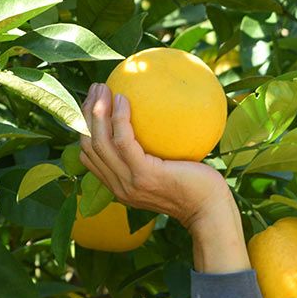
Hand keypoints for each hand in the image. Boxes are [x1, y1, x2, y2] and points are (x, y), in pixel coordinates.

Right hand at [78, 82, 231, 230]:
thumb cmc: (198, 187)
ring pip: (99, 141)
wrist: (211, 210)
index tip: (94, 104)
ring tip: (104, 88)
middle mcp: (119, 186)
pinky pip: (124, 141)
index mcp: (120, 186)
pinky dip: (119, 118)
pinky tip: (123, 99)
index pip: (90, 155)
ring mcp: (130, 182)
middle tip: (97, 89)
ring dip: (97, 111)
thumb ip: (155, 157)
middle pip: (88, 145)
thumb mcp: (168, 173)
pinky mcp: (145, 174)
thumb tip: (156, 126)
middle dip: (86, 114)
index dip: (85, 127)